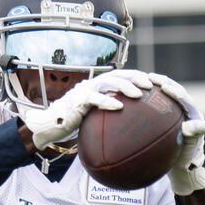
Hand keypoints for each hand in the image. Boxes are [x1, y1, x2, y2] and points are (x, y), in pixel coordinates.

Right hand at [25, 70, 152, 149]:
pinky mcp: (77, 100)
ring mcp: (84, 90)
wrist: (50, 125)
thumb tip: (132, 130)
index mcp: (99, 86)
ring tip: (138, 94)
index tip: (154, 82)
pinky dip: (107, 101)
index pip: (121, 76)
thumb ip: (109, 117)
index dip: (137, 76)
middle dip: (135, 77)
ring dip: (124, 86)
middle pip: (118, 74)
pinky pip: (94, 99)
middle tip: (151, 85)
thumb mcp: (95, 118)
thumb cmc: (74, 124)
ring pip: (107, 82)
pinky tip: (119, 107)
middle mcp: (93, 84)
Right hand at [148, 73, 204, 195]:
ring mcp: (173, 113)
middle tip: (149, 77)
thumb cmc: (186, 161)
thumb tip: (189, 126)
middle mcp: (184, 111)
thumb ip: (194, 137)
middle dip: (162, 81)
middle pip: (174, 90)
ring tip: (140, 81)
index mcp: (193, 116)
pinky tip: (131, 96)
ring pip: (163, 94)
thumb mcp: (189, 152)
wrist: (181, 168)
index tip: (164, 87)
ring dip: (154, 86)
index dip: (175, 91)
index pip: (185, 99)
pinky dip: (146, 98)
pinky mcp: (164, 116)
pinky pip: (154, 103)